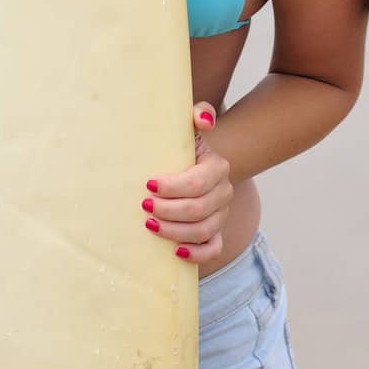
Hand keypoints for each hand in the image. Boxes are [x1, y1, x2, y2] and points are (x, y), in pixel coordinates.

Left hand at [142, 101, 233, 263]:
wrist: (190, 167)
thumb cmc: (182, 147)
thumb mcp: (187, 127)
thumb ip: (198, 114)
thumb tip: (204, 120)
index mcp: (217, 167)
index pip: (197, 183)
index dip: (172, 187)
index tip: (148, 185)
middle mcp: (223, 192)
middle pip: (198, 209)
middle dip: (168, 210)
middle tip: (144, 206)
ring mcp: (221, 215)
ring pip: (203, 230)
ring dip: (175, 231)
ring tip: (150, 226)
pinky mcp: (216, 233)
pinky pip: (213, 249)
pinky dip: (197, 254)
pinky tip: (176, 252)